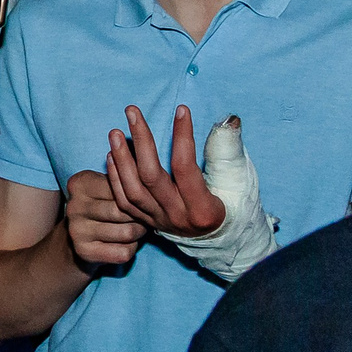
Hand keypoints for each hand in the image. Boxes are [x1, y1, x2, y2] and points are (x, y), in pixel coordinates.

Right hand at [62, 169, 146, 267]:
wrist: (75, 238)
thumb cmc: (101, 206)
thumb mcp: (107, 187)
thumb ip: (123, 180)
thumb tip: (149, 178)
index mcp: (80, 184)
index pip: (121, 189)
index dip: (137, 197)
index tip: (141, 200)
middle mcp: (74, 206)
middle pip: (124, 211)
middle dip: (141, 216)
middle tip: (143, 217)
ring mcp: (77, 230)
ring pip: (127, 233)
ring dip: (138, 233)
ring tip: (136, 229)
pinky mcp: (84, 252)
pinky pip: (123, 252)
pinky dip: (131, 249)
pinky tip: (124, 243)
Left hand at [105, 106, 226, 236]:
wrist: (225, 242)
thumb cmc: (237, 208)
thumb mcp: (240, 181)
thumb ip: (229, 152)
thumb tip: (228, 120)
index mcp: (202, 209)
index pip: (185, 168)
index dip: (182, 137)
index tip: (181, 110)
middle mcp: (177, 217)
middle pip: (151, 177)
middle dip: (141, 141)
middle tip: (132, 112)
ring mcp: (159, 221)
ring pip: (132, 191)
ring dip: (121, 159)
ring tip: (115, 132)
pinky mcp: (148, 222)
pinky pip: (125, 202)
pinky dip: (116, 178)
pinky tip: (111, 155)